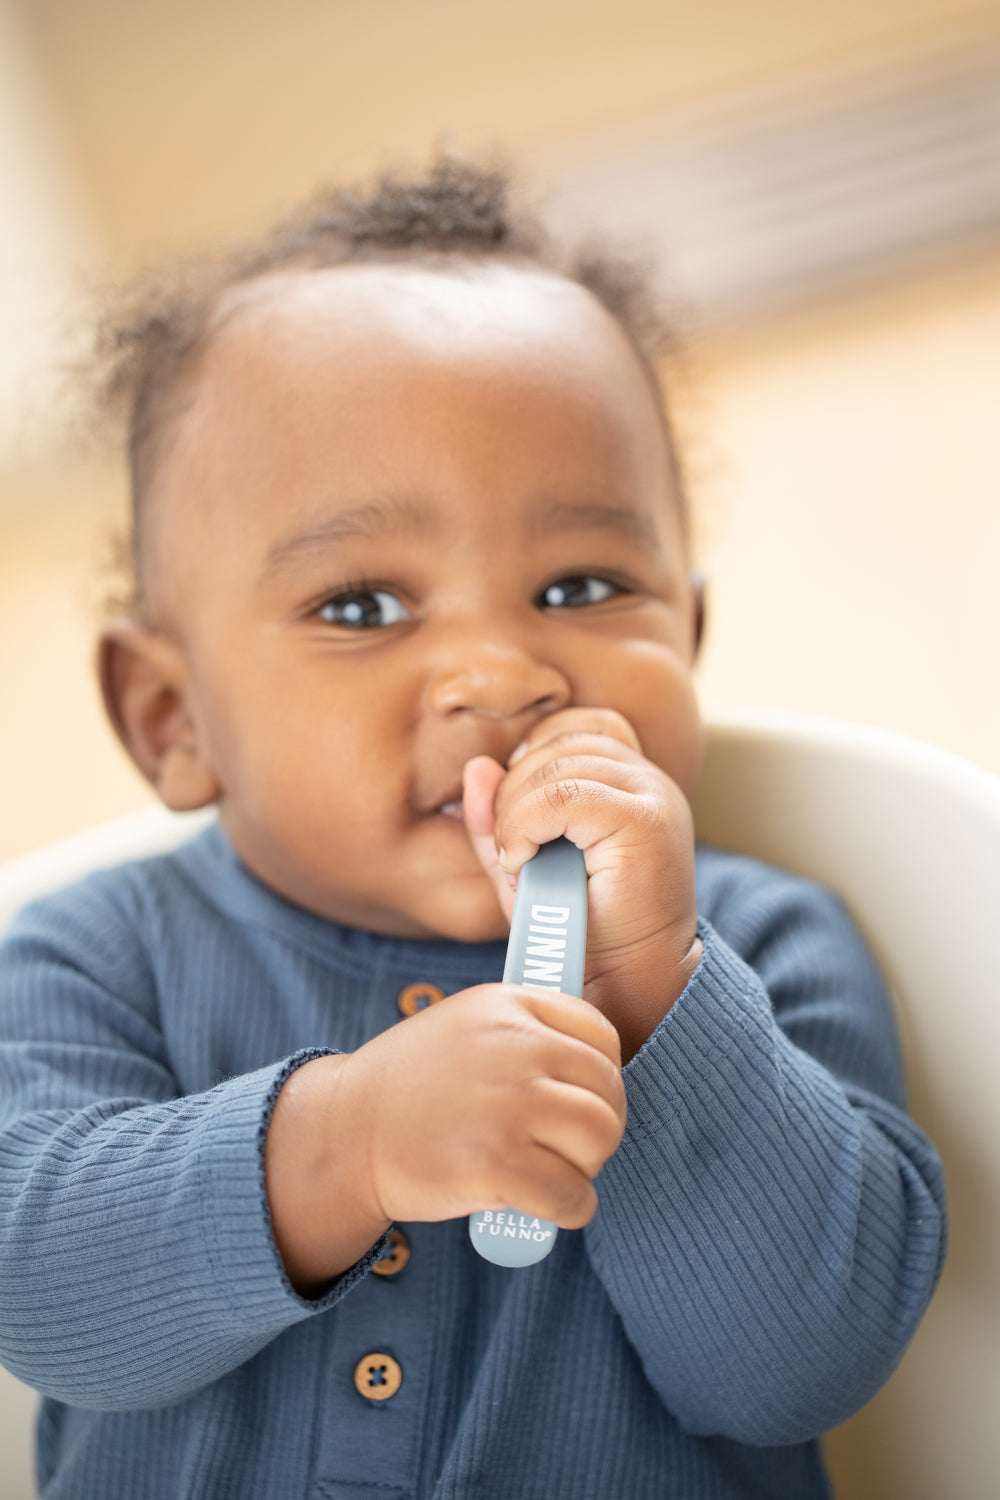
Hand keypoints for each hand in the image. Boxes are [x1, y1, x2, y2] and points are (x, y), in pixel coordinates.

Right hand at [348, 982, 625, 1226]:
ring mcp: (507, 1105)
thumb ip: (526, 1031)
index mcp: (508, 1006)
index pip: (601, 1035)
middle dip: (599, 1126)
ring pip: (599, 1138)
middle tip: (571, 1146)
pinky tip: (549, 1207)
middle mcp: (514, 1047)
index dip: (603, 1076)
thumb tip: (597, 1066)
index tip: (587, 1098)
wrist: (347, 1134)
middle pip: (607, 1091)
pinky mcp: (496, 1165)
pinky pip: (573, 1194)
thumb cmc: (412, 1087)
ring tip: (557, 1171)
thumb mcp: (467, 1025)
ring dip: (588, 1165)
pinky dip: (572, 1208)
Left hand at [462, 708, 701, 1059]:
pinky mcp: (645, 821)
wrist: (629, 982)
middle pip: (559, 742)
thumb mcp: (526, 864)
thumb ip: (499, 816)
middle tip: (513, 850)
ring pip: (556, 768)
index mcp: (629, 780)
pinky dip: (528, 825)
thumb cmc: (579, 927)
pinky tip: (523, 863)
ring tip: (520, 862)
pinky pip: (566, 795)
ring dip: (517, 814)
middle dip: (515, 791)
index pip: (576, 724)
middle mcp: (649, 779)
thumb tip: (477, 766)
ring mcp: (652, 796)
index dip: (533, 756)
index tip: (518, 814)